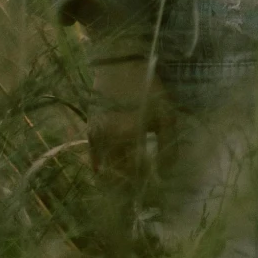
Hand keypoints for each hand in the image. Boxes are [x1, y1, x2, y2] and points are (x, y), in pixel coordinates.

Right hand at [87, 54, 172, 184]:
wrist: (118, 62)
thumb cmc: (146, 86)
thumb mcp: (165, 113)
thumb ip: (167, 145)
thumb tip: (165, 175)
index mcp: (128, 137)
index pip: (137, 176)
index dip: (147, 188)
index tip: (158, 195)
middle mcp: (108, 142)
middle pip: (119, 178)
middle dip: (132, 190)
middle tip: (145, 196)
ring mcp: (95, 139)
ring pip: (106, 173)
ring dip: (118, 183)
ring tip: (132, 188)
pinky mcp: (90, 133)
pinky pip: (95, 161)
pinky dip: (104, 172)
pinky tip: (116, 176)